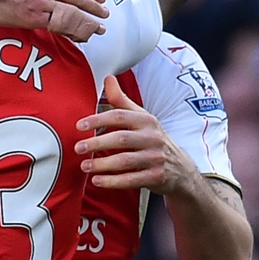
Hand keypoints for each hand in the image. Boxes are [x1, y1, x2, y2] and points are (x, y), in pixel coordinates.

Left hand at [76, 75, 198, 194]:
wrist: (181, 168)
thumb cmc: (153, 139)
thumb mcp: (141, 118)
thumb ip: (121, 100)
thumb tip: (108, 78)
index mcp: (146, 120)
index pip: (119, 116)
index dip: (98, 119)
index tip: (79, 125)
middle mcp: (152, 138)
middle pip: (121, 139)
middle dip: (97, 143)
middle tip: (77, 148)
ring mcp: (155, 158)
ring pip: (125, 161)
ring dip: (102, 164)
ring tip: (84, 166)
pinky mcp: (156, 177)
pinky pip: (131, 180)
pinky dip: (113, 181)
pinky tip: (97, 180)